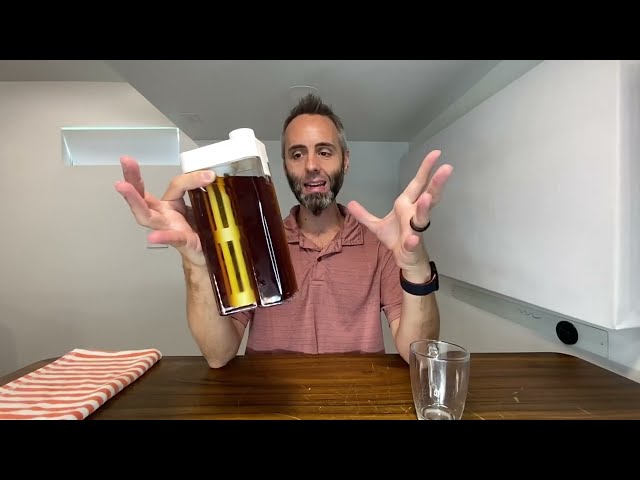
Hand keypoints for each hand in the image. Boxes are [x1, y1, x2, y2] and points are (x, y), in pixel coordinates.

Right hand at [114, 156, 214, 266]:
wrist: (207, 254)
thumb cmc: (199, 230)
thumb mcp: (201, 206)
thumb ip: (201, 191)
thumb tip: (210, 174)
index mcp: (169, 205)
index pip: (175, 185)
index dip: (191, 178)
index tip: (209, 174)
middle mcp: (164, 216)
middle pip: (143, 197)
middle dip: (132, 178)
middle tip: (126, 161)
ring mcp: (169, 229)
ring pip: (147, 216)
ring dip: (134, 201)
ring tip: (123, 187)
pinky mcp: (181, 243)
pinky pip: (171, 238)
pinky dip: (162, 237)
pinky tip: (153, 237)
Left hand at [347, 150, 451, 279]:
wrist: (405, 259)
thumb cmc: (397, 238)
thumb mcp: (377, 225)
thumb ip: (364, 214)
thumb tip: (351, 203)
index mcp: (407, 205)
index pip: (418, 183)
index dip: (426, 169)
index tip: (436, 154)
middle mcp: (414, 214)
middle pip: (428, 195)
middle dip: (436, 183)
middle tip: (446, 168)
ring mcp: (415, 229)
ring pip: (423, 216)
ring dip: (424, 207)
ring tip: (426, 198)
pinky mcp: (412, 245)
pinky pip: (413, 242)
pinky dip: (412, 240)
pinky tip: (413, 239)